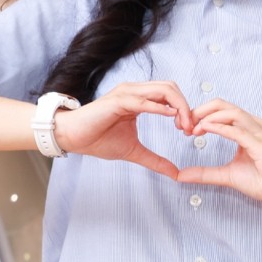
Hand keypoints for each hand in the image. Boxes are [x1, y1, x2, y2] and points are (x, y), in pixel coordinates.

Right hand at [51, 81, 192, 178]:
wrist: (72, 137)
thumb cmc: (97, 139)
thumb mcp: (134, 151)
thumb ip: (155, 160)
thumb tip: (176, 173)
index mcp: (138, 99)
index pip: (169, 95)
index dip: (184, 110)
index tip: (189, 131)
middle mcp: (134, 91)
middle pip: (170, 88)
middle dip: (186, 107)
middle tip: (189, 129)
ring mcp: (126, 94)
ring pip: (162, 90)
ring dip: (178, 107)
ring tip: (183, 126)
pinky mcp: (118, 101)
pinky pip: (144, 101)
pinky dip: (160, 107)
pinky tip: (171, 117)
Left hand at [174, 100, 261, 207]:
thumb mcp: (228, 176)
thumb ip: (205, 173)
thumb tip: (181, 175)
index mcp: (246, 129)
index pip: (219, 111)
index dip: (199, 115)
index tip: (184, 128)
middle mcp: (253, 125)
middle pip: (222, 105)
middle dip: (200, 110)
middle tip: (184, 123)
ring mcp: (259, 132)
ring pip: (230, 112)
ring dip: (207, 117)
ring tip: (192, 128)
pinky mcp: (261, 144)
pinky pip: (238, 130)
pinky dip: (219, 127)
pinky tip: (205, 129)